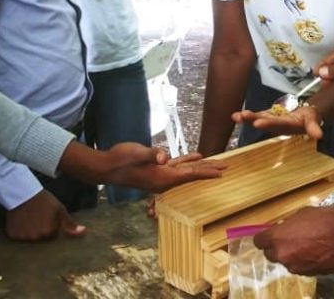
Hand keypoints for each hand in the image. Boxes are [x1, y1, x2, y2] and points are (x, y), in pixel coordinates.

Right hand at [5, 190, 85, 241]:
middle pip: (40, 239)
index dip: (51, 226)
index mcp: (50, 232)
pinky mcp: (13, 235)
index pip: (52, 236)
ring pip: (29, 238)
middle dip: (40, 230)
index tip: (47, 217)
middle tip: (38, 216)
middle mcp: (37, 237)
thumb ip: (70, 223)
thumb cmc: (43, 200)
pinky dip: (18, 231)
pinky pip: (17, 237)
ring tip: (29, 218)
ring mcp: (24, 237)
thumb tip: (83, 232)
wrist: (23, 192)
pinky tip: (20, 221)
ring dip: (29, 231)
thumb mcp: (59, 209)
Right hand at [103, 144, 225, 192]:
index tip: (222, 173)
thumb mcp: (138, 154)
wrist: (107, 166)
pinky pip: (177, 165)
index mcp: (164, 178)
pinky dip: (187, 161)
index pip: (190, 175)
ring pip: (186, 170)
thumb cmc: (122, 160)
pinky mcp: (156, 167)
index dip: (206, 173)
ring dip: (200, 166)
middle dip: (209, 170)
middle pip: (192, 174)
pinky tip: (196, 156)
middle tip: (226, 167)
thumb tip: (163, 157)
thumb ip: (152, 154)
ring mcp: (161, 174)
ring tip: (216, 163)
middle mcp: (165, 179)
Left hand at [231, 105, 323, 139]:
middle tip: (243, 117)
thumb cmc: (310, 118)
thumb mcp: (314, 121)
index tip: (258, 122)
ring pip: (257, 119)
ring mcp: (271, 121)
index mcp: (288, 126)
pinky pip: (255, 116)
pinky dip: (245, 116)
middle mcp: (277, 125)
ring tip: (236, 116)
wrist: (305, 115)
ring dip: (246, 118)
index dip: (268, 123)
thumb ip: (314, 128)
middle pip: (264, 122)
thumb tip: (320, 135)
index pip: (278, 124)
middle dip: (253, 119)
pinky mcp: (267, 116)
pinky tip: (234, 116)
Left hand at [253, 206, 333, 275]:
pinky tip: (318, 252)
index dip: (264, 238)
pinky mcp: (310, 274)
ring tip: (309, 245)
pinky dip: (307, 262)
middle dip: (278, 248)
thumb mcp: (301, 215)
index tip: (269, 235)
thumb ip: (287, 226)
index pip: (259, 242)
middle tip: (290, 240)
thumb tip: (284, 230)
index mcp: (276, 238)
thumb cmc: (323, 218)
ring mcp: (296, 267)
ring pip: (288, 262)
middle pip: (271, 255)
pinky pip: (303, 267)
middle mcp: (283, 255)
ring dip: (294, 256)